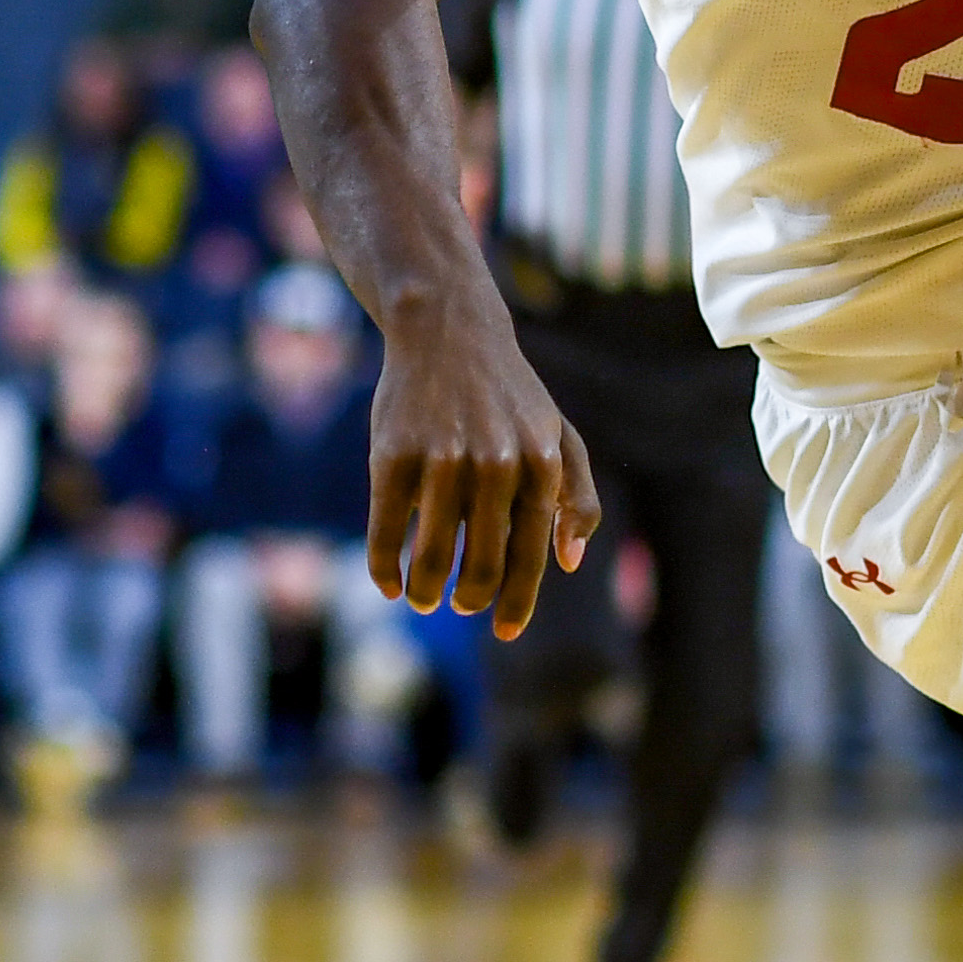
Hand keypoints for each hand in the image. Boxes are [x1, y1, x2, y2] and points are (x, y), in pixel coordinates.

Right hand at [364, 301, 597, 637]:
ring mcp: (442, 459)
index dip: (517, 603)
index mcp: (539, 464)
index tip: (505, 633)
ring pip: (434, 556)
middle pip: (482, 565)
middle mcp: (494, 464)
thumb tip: (568, 562)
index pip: (530, 556)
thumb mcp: (558, 434)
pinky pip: (386, 532)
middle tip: (461, 604)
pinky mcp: (393, 455)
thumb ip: (576, 496)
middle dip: (470, 598)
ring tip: (424, 596)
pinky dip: (386, 568)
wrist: (448, 329)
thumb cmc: (509, 394)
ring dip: (427, 591)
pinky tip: (389, 583)